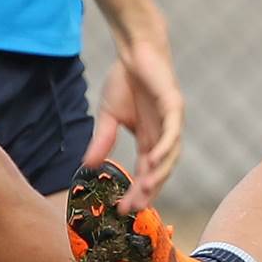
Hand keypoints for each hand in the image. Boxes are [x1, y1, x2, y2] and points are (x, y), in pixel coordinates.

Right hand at [85, 20, 183, 210]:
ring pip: (170, 156)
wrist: (135, 52)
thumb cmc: (125, 82)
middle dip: (147, 191)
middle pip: (159, 171)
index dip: (136, 191)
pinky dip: (165, 148)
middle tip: (133, 208)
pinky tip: (154, 161)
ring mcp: (171, 122)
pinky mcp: (174, 106)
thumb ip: (102, 141)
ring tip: (145, 191)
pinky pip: (172, 132)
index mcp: (150, 140)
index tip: (122, 209)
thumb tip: (88, 166)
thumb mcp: (108, 117)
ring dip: (158, 175)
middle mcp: (163, 135)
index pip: (145, 172)